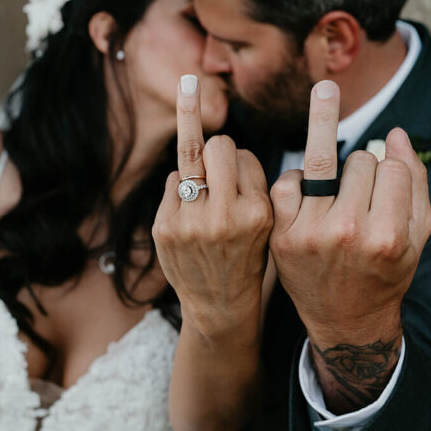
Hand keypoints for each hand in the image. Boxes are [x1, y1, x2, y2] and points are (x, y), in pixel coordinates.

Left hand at [153, 75, 272, 339]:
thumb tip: (217, 141)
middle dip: (218, 149)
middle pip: (218, 145)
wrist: (220, 304)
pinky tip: (188, 210)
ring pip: (190, 155)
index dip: (241, 162)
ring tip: (193, 127)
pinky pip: (172, 179)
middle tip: (217, 160)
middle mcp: (225, 216)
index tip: (241, 177)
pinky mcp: (165, 227)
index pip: (244, 155)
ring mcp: (191, 223)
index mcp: (257, 212)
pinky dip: (180, 188)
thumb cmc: (245, 253)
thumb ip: (248, 183)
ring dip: (197, 159)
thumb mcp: (264, 221)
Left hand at [269, 80, 430, 410]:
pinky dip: (297, 179)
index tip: (389, 179)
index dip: (392, 167)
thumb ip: (415, 181)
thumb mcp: (416, 235)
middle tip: (363, 190)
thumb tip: (396, 133)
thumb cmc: (385, 272)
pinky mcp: (283, 236)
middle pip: (360, 161)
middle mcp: (348, 234)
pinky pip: (286, 181)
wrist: (346, 321)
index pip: (392, 167)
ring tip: (333, 162)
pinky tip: (309, 190)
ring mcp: (311, 234)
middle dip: (364, 168)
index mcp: (387, 236)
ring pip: (323, 161)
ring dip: (333, 164)